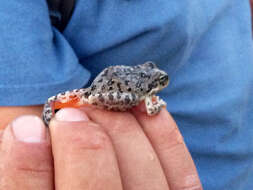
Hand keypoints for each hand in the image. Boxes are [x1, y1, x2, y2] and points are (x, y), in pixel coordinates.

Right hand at [0, 105, 201, 189]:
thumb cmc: (75, 187)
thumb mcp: (46, 188)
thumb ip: (30, 175)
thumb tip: (25, 132)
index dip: (25, 167)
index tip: (25, 128)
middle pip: (93, 188)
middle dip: (79, 142)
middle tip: (69, 114)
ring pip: (140, 172)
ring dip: (118, 128)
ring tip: (100, 105)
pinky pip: (179, 169)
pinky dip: (160, 132)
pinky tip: (142, 108)